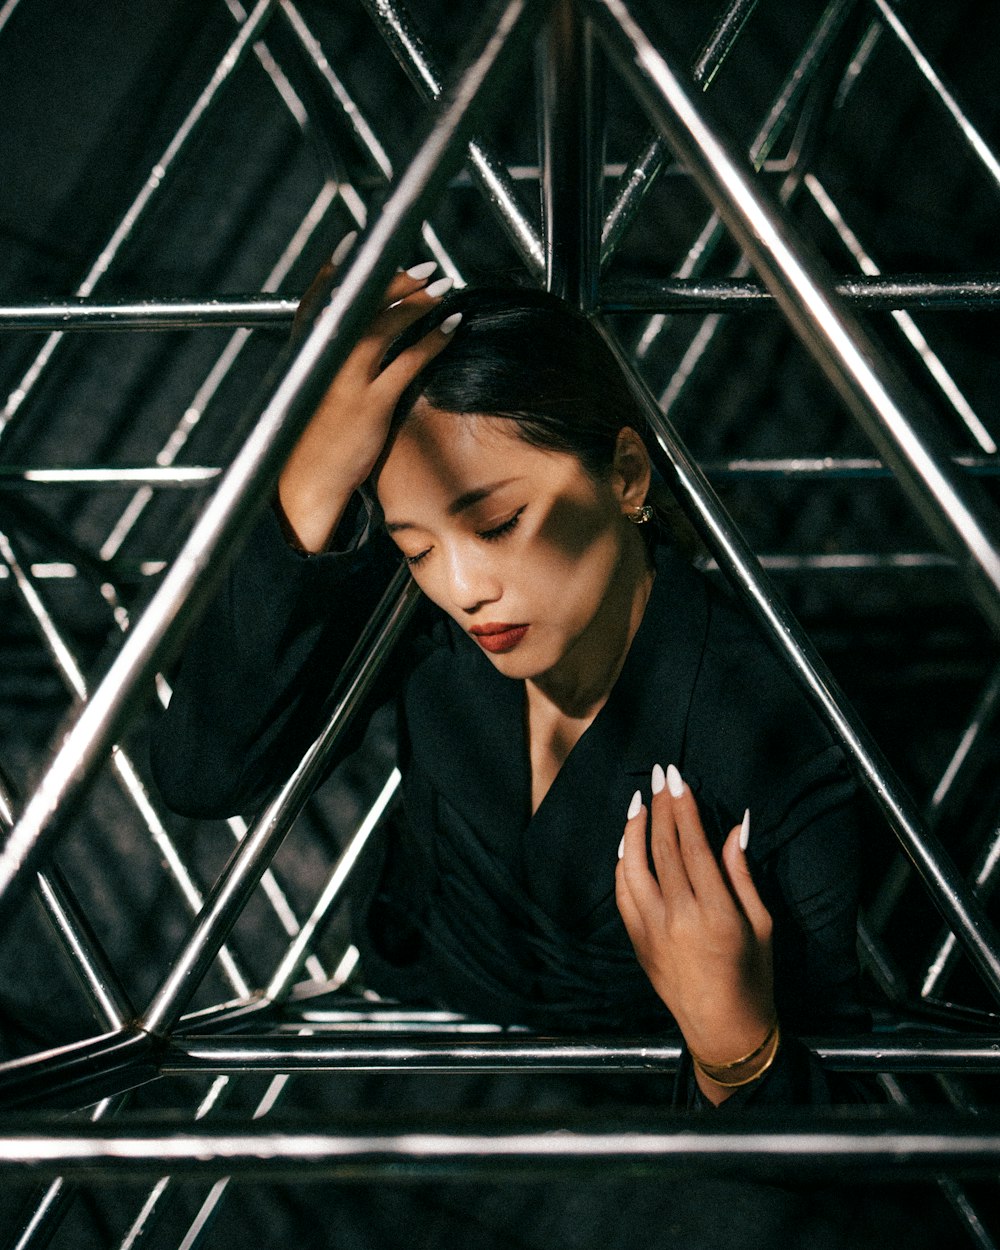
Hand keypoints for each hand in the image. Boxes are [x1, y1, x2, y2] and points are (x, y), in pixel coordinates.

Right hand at [279, 238, 458, 551]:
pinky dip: (432, 340)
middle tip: (422, 266)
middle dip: (392, 279)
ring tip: (443, 289)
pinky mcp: (371, 404)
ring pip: (384, 327)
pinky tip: (451, 327)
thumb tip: (350, 338)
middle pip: (358, 304)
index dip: (336, 269)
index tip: (356, 242)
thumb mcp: (310, 393)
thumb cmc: (310, 439)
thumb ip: (325, 362)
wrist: (304, 483)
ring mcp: (347, 381)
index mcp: (304, 354)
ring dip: (417, 303)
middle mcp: (322, 361)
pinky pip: (408, 362)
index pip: (316, 298)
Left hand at [615, 764, 774, 1086]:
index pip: (693, 846)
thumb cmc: (753, 977)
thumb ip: (741, 873)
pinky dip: (623, 864)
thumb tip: (735, 826)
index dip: (684, 809)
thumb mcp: (761, 924)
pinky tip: (628, 844)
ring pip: (634, 866)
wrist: (723, 1030)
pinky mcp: (637, 941)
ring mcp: (652, 930)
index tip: (678, 779)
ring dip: (634, 830)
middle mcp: (679, 918)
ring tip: (640, 802)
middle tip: (660, 774)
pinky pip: (623, 893)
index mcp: (715, 913)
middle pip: (663, 848)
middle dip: (661, 807)